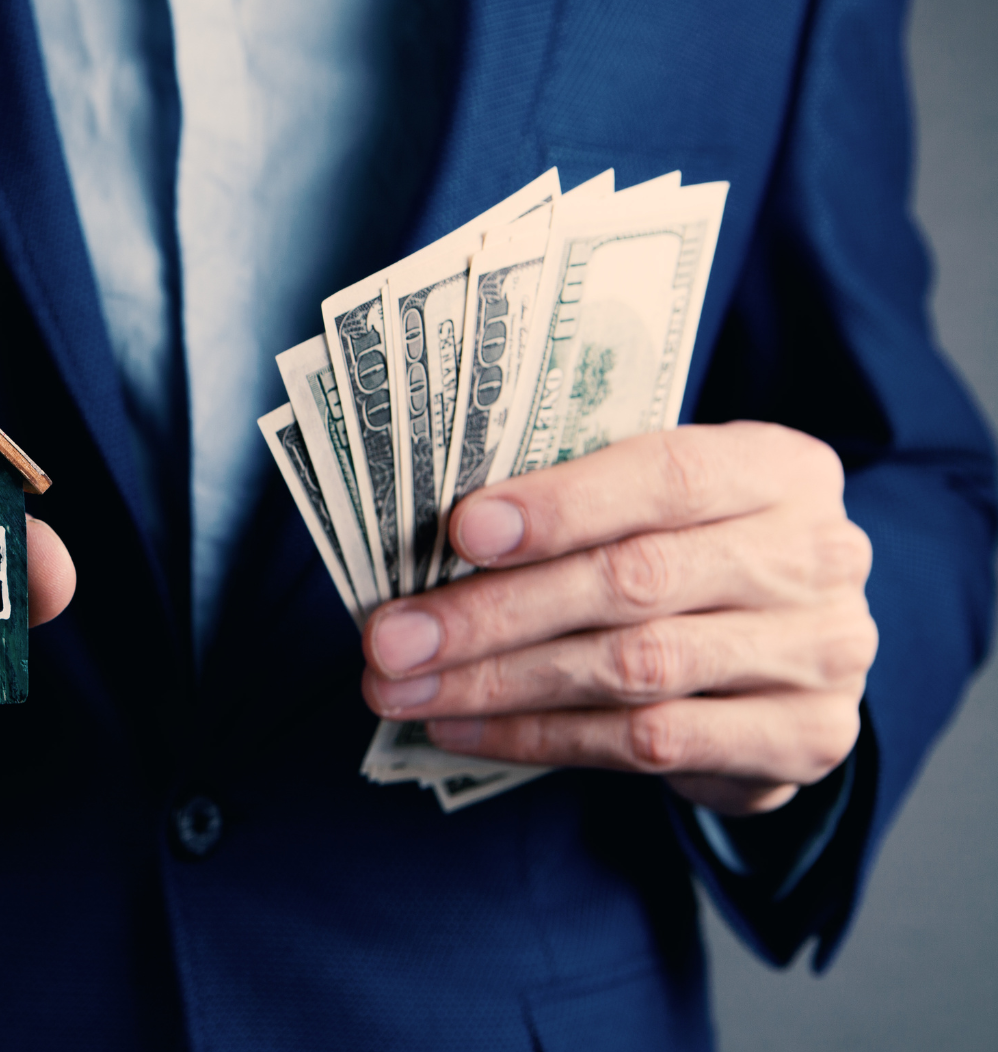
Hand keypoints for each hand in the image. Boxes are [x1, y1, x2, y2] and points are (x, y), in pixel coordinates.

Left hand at [360, 422, 874, 815]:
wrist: (787, 652)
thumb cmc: (686, 552)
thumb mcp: (651, 506)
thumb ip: (573, 508)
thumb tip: (430, 544)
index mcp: (780, 468)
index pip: (666, 474)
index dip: (560, 505)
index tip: (459, 531)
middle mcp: (817, 556)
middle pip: (635, 581)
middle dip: (494, 613)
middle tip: (391, 639)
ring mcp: (821, 653)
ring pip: (633, 669)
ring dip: (499, 684)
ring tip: (404, 691)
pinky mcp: (805, 738)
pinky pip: (650, 744)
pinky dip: (541, 737)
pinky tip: (464, 730)